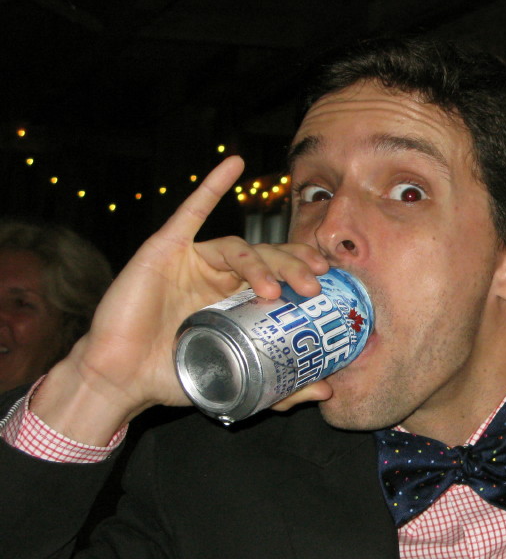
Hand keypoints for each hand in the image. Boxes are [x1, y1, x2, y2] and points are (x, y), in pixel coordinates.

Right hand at [31, 157, 329, 442]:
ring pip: (240, 247)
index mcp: (238, 298)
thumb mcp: (238, 381)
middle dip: (295, 268)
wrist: (121, 379)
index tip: (329, 283)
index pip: (281, 274)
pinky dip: (212, 186)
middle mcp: (220, 276)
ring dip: (263, 264)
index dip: (305, 271)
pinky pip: (190, 212)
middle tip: (314, 287)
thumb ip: (282, 388)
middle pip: (268, 258)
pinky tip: (234, 165)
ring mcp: (193, 260)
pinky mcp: (165, 249)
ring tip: (276, 291)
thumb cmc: (176, 376)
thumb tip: (328, 393)